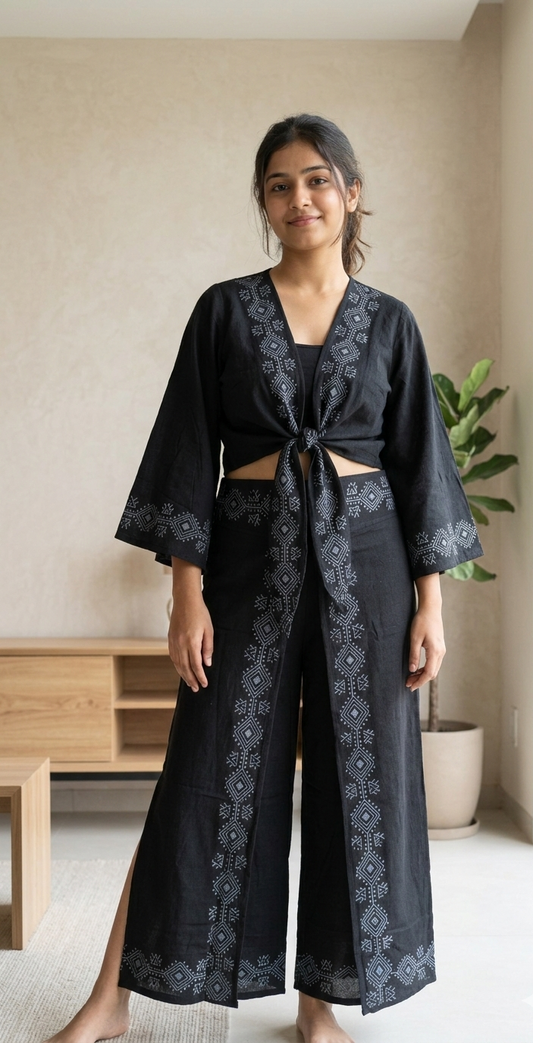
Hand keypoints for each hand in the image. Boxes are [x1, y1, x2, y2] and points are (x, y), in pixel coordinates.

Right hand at [168, 556, 213, 691]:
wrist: (185, 601)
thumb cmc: (199, 614)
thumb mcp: (209, 630)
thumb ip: (208, 648)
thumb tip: (207, 663)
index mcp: (191, 643)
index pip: (196, 665)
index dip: (200, 676)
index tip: (204, 684)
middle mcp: (180, 644)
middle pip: (185, 668)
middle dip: (191, 680)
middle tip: (196, 689)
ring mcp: (173, 642)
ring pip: (177, 664)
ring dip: (183, 675)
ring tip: (189, 683)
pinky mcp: (170, 639)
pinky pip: (173, 657)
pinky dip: (177, 666)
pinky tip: (181, 670)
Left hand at [405, 603, 445, 690]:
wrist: (431, 609)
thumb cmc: (421, 621)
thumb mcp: (414, 638)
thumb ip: (414, 655)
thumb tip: (412, 670)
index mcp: (435, 651)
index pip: (428, 673)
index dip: (419, 682)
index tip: (410, 686)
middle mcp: (441, 652)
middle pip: (432, 673)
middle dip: (420, 680)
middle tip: (408, 683)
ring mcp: (441, 650)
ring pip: (434, 668)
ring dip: (423, 674)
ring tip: (411, 677)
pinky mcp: (439, 647)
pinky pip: (434, 662)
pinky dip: (426, 668)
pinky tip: (417, 668)